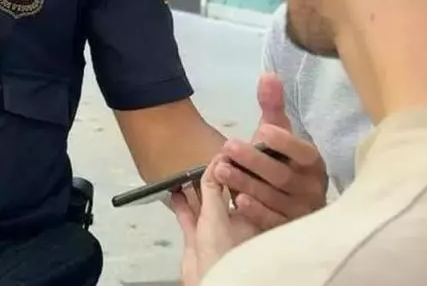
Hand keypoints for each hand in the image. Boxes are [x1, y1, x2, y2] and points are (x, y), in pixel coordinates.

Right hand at [172, 156, 260, 285]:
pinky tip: (174, 192)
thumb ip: (213, 190)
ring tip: (186, 171)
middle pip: (224, 194)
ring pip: (205, 204)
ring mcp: (216, 231)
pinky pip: (189, 216)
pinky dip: (181, 204)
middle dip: (214, 178)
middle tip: (205, 157)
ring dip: (194, 189)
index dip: (235, 169)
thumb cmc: (223, 255)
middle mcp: (236, 224)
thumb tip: (216, 163)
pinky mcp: (198, 239)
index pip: (244, 187)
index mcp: (251, 218)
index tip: (226, 153)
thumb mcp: (217, 215)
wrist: (205, 279)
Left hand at [216, 73, 326, 230]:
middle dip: (255, 161)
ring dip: (246, 184)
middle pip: (282, 175)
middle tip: (229, 147)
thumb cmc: (282, 161)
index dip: (285, 142)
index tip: (263, 130)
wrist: (288, 199)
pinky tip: (237, 202)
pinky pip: (272, 221)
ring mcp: (300, 209)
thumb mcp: (276, 133)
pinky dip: (256, 212)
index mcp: (312, 162)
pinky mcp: (287, 228)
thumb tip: (268, 74)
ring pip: (273, 198)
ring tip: (221, 170)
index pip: (303, 152)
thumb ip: (272, 107)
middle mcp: (311, 186)